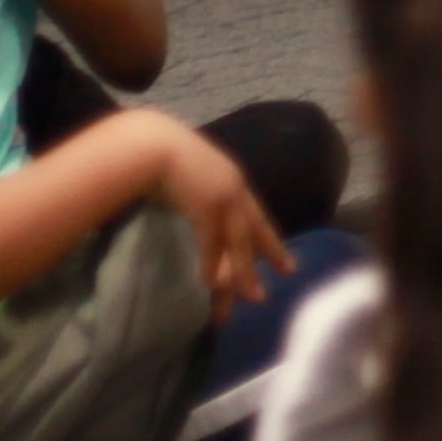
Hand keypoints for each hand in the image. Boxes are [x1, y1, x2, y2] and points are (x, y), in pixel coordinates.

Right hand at [152, 116, 285, 306]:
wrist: (152, 142)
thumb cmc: (164, 151)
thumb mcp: (191, 169)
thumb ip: (199, 185)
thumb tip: (196, 198)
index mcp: (231, 178)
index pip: (254, 212)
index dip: (266, 231)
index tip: (277, 247)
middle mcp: (234, 188)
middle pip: (257, 228)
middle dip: (273, 251)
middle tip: (289, 271)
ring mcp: (223, 198)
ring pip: (240, 244)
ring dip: (246, 274)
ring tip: (256, 298)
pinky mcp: (206, 208)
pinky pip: (213, 245)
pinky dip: (213, 266)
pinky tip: (212, 285)